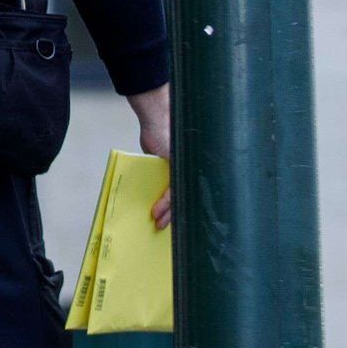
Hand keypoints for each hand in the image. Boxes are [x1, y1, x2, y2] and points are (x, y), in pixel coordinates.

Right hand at [127, 84, 173, 228]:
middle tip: (169, 231)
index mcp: (186, 170)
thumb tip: (159, 188)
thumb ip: (163, 170)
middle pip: (186, 199)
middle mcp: (190, 170)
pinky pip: (172, 191)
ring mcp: (186, 169)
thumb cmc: (158, 133)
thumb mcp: (159, 156)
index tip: (174, 224)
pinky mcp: (177, 168)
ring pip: (179, 198)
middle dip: (177, 216)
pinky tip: (156, 213)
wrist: (157, 116)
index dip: (180, 209)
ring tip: (160, 226)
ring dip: (170, 214)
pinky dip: (165, 203)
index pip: (187, 194)